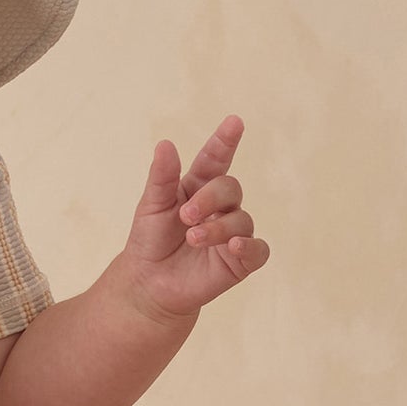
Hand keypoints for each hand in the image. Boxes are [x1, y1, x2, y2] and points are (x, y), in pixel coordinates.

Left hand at [115, 116, 269, 322]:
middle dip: (210, 198)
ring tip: (193, 238)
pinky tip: (234, 246)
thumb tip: (165, 143)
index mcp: (198, 188)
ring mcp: (233, 233)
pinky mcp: (240, 260)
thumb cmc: (150, 241)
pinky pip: (259, 249)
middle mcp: (220, 207)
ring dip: (218, 227)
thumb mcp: (151, 206)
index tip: (234, 122)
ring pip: (242, 220)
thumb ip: (161, 177)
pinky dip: (250, 246)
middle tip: (186, 216)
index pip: (216, 159)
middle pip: (230, 188)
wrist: (148, 283)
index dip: (225, 141)